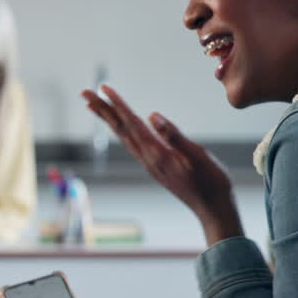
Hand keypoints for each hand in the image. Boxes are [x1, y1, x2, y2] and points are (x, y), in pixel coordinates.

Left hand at [82, 86, 241, 239]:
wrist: (212, 209)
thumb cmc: (210, 181)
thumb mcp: (197, 155)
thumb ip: (174, 136)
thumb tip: (152, 115)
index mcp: (157, 153)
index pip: (132, 123)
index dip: (117, 104)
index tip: (103, 88)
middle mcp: (148, 158)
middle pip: (120, 128)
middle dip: (103, 109)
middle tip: (84, 92)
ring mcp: (149, 164)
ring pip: (123, 136)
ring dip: (108, 119)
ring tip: (94, 106)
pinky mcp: (154, 167)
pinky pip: (131, 144)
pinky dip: (120, 131)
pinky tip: (120, 127)